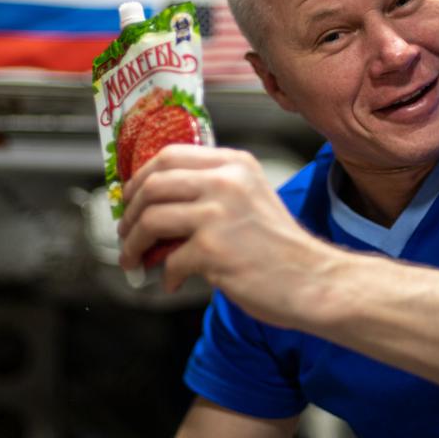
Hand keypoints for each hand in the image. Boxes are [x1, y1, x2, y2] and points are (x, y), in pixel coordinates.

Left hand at [117, 144, 334, 328]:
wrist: (314, 280)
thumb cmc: (280, 247)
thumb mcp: (250, 198)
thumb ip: (211, 192)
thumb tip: (157, 205)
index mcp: (234, 164)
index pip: (169, 155)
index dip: (140, 176)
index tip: (131, 197)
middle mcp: (225, 182)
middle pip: (153, 183)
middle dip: (130, 211)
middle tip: (125, 231)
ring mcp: (218, 214)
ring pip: (152, 219)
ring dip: (134, 244)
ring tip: (135, 260)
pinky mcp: (213, 249)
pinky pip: (170, 260)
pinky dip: (165, 275)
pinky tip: (173, 282)